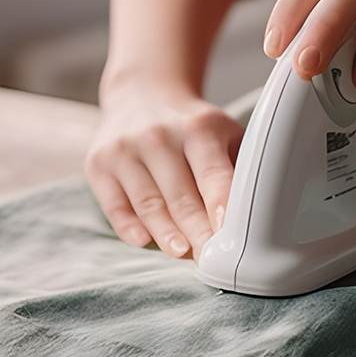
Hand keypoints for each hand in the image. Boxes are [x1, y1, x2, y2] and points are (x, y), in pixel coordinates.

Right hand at [84, 80, 242, 257]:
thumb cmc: (193, 128)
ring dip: (166, 234)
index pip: (213, 175)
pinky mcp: (99, 163)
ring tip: (183, 254)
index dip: (221, 208)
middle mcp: (158, 135)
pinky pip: (115, 205)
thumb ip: (237, 168)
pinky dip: (129, 227)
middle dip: (198, 233)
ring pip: (148, 204)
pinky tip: (144, 242)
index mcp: (198, 127)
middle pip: (181, 197)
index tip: (231, 238)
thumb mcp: (222, 133)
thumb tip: (256, 217)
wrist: (142, 95)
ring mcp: (125, 149)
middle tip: (212, 261)